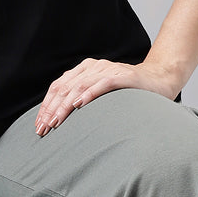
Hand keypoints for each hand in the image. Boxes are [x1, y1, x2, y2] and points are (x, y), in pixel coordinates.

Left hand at [35, 58, 181, 136]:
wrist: (159, 80)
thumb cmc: (127, 92)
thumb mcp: (99, 94)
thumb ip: (82, 100)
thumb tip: (58, 119)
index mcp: (84, 70)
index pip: (58, 87)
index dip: (46, 106)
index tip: (38, 124)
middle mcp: (93, 67)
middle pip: (65, 87)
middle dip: (51, 109)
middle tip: (43, 128)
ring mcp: (108, 70)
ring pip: (79, 86)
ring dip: (65, 106)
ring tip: (56, 121)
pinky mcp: (123, 76)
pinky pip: (102, 84)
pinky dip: (89, 94)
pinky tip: (79, 105)